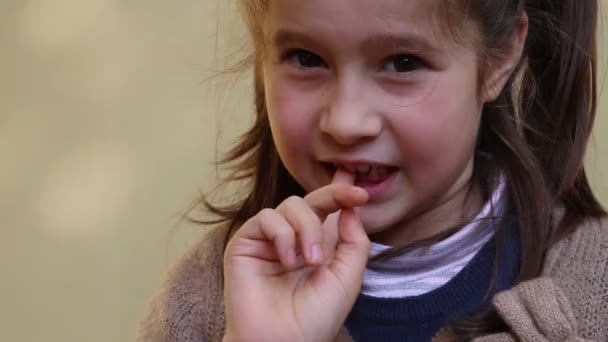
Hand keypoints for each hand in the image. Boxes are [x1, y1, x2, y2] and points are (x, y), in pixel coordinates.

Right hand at [223, 169, 369, 341]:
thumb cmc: (315, 317)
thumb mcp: (347, 278)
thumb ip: (354, 242)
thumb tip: (350, 208)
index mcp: (319, 246)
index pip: (329, 210)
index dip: (342, 192)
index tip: (362, 193)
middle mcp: (294, 238)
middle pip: (313, 199)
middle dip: (334, 194)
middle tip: (351, 197)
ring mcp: (269, 239)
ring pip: (292, 205)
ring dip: (308, 229)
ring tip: (311, 262)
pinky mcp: (246, 242)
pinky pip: (267, 218)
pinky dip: (283, 235)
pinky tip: (287, 261)